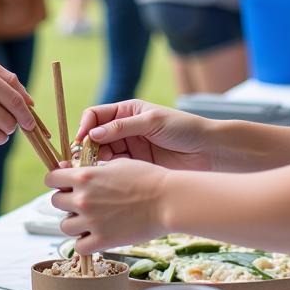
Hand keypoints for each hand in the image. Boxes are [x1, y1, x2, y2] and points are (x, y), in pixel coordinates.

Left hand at [47, 159, 168, 253]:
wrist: (167, 200)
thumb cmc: (146, 178)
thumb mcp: (116, 164)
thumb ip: (93, 169)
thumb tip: (74, 170)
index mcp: (84, 176)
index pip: (51, 179)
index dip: (57, 180)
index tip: (65, 184)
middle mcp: (83, 199)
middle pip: (55, 202)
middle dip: (66, 201)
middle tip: (82, 201)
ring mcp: (91, 221)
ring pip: (64, 226)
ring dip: (74, 222)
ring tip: (89, 219)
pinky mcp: (103, 240)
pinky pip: (78, 247)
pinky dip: (84, 242)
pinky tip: (95, 235)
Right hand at [73, 99, 215, 171]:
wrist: (208, 151)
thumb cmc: (184, 129)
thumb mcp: (152, 122)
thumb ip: (122, 127)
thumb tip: (93, 134)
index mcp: (127, 111)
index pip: (96, 115)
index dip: (85, 126)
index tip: (81, 140)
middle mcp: (125, 129)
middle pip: (95, 136)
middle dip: (87, 147)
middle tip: (83, 161)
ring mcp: (130, 148)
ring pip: (102, 154)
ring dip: (95, 161)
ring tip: (94, 171)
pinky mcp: (136, 166)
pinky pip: (115, 168)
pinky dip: (108, 172)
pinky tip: (108, 178)